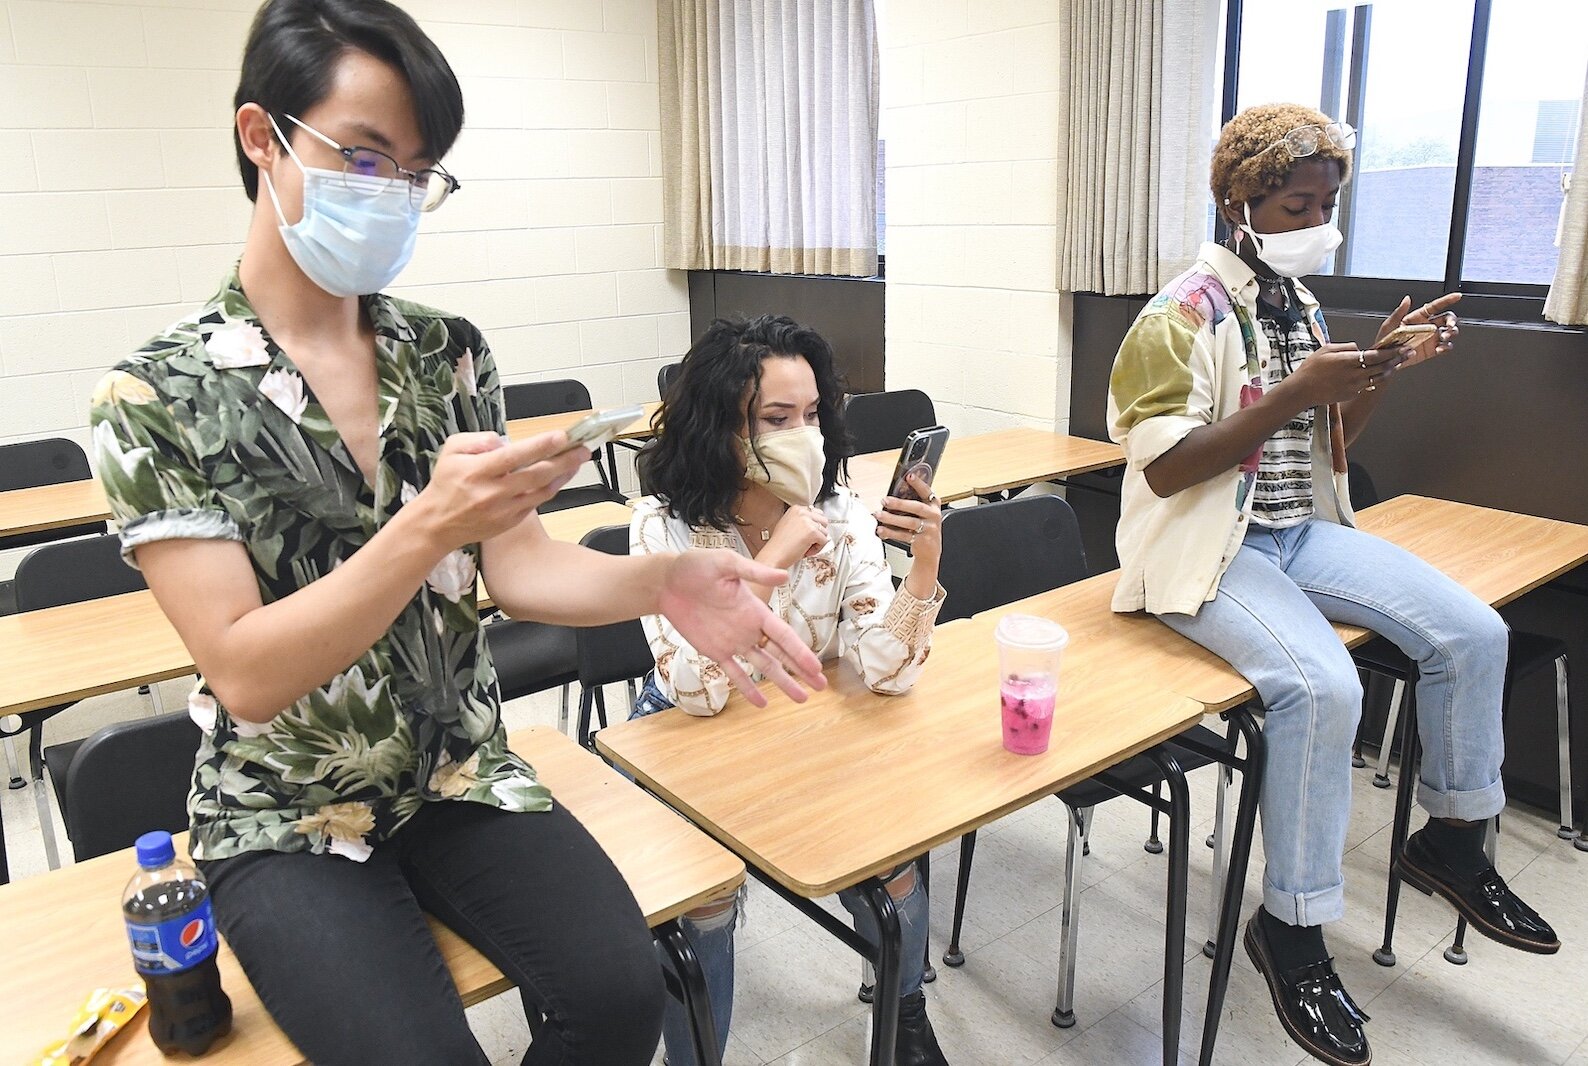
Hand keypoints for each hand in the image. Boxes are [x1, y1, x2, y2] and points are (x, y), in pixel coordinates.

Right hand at [413, 432, 586, 549]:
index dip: (540, 446)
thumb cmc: (446, 483)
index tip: (561, 436)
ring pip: (542, 491)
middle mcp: (493, 492)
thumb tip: (503, 441)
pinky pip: (536, 503)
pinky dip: (551, 489)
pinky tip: (561, 477)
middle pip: (536, 475)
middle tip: (583, 447)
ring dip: (564, 475)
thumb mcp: (451, 450)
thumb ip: (477, 439)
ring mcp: (504, 510)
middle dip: (564, 460)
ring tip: (578, 460)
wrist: (437, 523)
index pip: (514, 456)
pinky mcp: (510, 522)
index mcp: (477, 472)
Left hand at [657, 550, 826, 706]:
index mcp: (755, 610)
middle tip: (820, 687)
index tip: (816, 667)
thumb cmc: (696, 566)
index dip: (800, 652)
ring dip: (782, 682)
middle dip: (801, 671)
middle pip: (781, 654)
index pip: (784, 635)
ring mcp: (733, 642)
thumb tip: (784, 576)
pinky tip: (761, 703)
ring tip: (800, 698)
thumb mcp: (726, 563)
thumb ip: (754, 572)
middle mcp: (749, 628)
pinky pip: (734, 673)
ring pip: (764, 667)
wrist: (667, 581)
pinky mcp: (714, 651)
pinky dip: (748, 688)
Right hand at [761, 505, 828, 567]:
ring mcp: (807, 521)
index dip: (814, 526)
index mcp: (796, 509)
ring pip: (825, 532)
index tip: (807, 534)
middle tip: (806, 542)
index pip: (817, 513)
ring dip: (817, 542)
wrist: (773, 555)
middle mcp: (802, 512)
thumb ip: (802, 521)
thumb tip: (816, 524)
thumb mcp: (788, 525)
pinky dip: (817, 549)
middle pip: (823, 521)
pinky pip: (824, 541)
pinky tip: (805, 550)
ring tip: (803, 547)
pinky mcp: (812, 532)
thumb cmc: (779, 546)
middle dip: (818, 533)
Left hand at [875, 473, 942, 569]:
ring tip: (879, 515)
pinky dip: (891, 532)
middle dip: (900, 503)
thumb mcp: (923, 514)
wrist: (930, 551)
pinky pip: (904, 535)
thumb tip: (891, 496)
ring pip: (909, 522)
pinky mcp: (922, 541)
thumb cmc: (924, 529)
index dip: (919, 484)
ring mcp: (929, 529)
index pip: (927, 491)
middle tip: (885, 500)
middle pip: (917, 507)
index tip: (909, 476)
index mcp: (934, 505)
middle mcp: (933, 516)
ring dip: (892, 518)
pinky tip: (882, 530)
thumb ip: (913, 504)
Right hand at [1285, 342, 1404, 407]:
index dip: (1391, 351)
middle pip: (1382, 366)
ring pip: (1378, 377)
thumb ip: (1345, 346)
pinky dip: (1375, 378)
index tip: (1402, 347)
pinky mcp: (1352, 393)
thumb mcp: (1326, 349)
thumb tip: (1358, 347)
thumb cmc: (1311, 369)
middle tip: (1408, 353)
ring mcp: (1354, 386)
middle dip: (1397, 359)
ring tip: (1398, 363)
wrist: (1302, 390)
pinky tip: (1379, 374)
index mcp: (1348, 360)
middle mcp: (1354, 374)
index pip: (1376, 355)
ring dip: (1389, 370)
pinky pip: (1368, 385)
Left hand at [1381, 292, 1461, 371]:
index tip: (1457, 296)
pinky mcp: (1432, 350)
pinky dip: (1446, 348)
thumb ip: (1399, 312)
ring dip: (1451, 333)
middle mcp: (1428, 326)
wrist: (1385, 360)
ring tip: (1443, 338)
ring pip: (1449, 332)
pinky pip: (1445, 347)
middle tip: (1450, 326)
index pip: (1436, 306)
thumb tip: (1406, 299)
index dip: (1447, 300)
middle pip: (1447, 319)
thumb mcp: (1389, 325)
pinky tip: (1440, 349)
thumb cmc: (1384, 341)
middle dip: (1452, 321)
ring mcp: (1431, 338)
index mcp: (1418, 317)